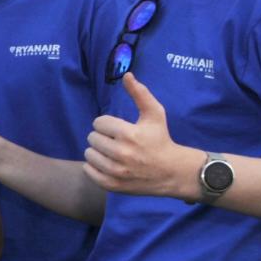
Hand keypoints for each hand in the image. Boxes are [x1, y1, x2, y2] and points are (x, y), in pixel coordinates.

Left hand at [84, 73, 198, 197]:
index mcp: (129, 134)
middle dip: (103, 137)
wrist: (172, 172)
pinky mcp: (112, 185)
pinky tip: (108, 164)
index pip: (98, 123)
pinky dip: (94, 167)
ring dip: (97, 151)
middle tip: (117, 141)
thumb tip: (127, 75)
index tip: (119, 129)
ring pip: (88, 154)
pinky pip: (88, 171)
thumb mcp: (155, 114)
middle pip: (92, 138)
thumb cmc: (161, 139)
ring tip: (113, 152)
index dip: (108, 124)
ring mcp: (116, 171)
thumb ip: (140, 94)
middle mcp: (121, 153)